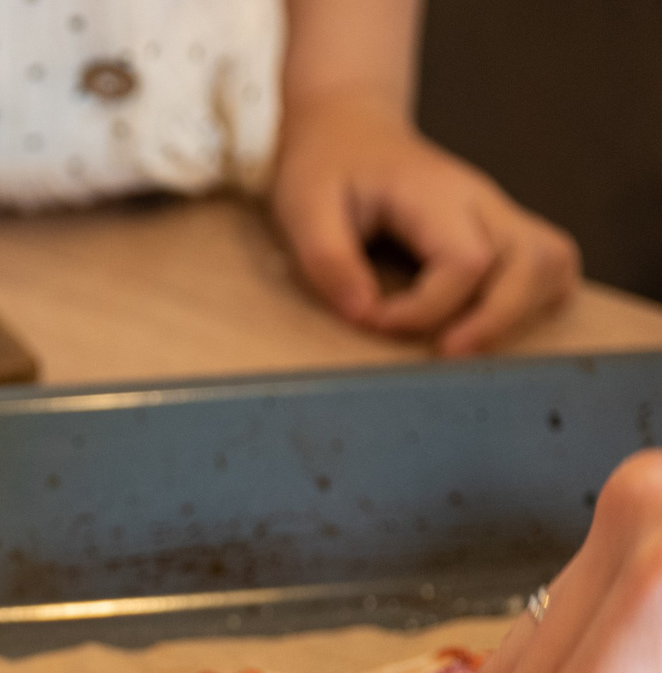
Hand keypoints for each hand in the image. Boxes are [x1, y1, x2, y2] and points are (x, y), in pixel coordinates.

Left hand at [270, 93, 579, 355]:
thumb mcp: (304, 209)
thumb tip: (364, 314)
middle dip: (498, 318)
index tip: (375, 321)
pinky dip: (531, 302)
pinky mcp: (501, 230)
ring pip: (553, 263)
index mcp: (435, 193)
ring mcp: (498, 214)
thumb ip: (328, 261)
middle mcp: (481, 201)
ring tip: (468, 345)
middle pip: (534, 261)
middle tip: (446, 354)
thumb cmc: (327, 170)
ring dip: (522, 312)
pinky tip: (487, 324)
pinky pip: (547, 267)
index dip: (427, 308)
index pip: (466, 261)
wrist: (352, 131)